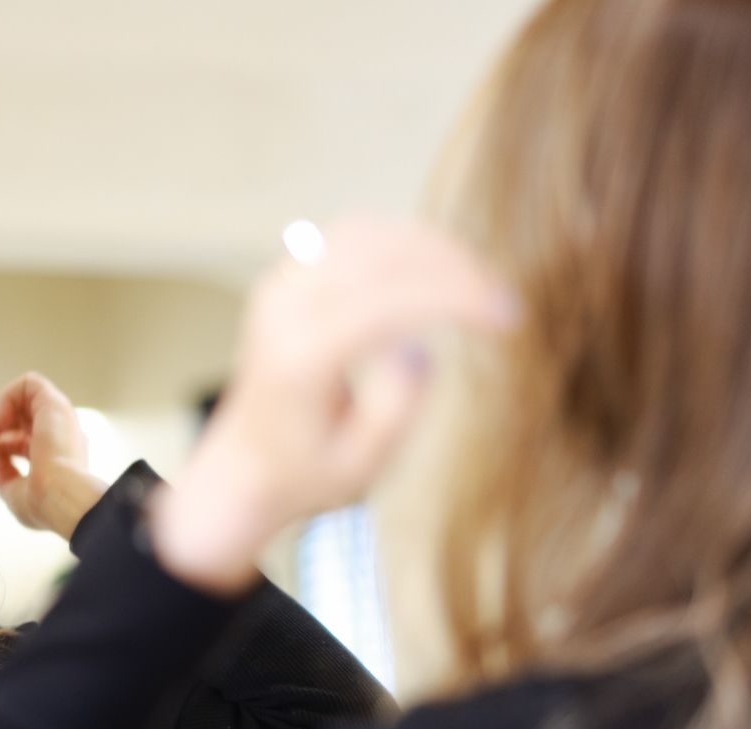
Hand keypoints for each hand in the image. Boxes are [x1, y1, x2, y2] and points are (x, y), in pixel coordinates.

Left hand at [0, 372, 108, 539]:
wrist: (62, 499)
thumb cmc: (44, 505)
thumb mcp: (15, 495)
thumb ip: (5, 477)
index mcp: (54, 456)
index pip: (16, 439)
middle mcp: (58, 435)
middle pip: (15, 419)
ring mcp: (58, 418)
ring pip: (20, 400)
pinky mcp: (55, 403)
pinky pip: (28, 384)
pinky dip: (6, 399)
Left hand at [151, 217, 518, 594]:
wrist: (242, 468)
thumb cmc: (305, 474)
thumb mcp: (360, 467)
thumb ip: (394, 411)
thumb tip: (416, 349)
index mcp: (300, 356)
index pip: (388, 301)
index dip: (456, 298)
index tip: (507, 317)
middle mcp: (284, 309)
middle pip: (381, 254)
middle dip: (454, 267)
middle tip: (502, 299)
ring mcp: (280, 286)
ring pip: (368, 233)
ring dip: (430, 248)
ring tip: (476, 284)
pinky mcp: (287, 277)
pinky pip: (350, 236)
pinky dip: (399, 241)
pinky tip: (435, 269)